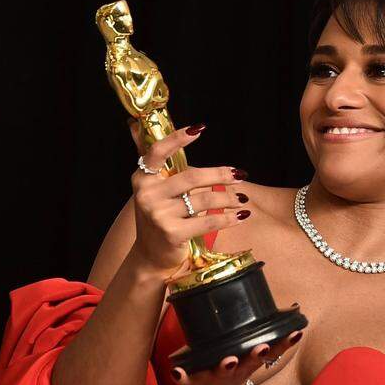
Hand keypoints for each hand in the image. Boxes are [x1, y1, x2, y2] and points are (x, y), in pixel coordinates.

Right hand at [126, 121, 250, 277]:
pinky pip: (209, 221)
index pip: (158, 152)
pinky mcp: (172, 233)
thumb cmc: (161, 218)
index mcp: (142, 179)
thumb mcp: (158, 192)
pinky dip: (229, 218)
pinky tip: (241, 216)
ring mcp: (159, 215)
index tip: (200, 128)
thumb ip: (169, 171)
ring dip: (229, 198)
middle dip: (221, 175)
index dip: (177, 139)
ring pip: (205, 199)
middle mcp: (147, 195)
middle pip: (193, 177)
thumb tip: (195, 149)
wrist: (150, 256)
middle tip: (239, 175)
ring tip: (242, 199)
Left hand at [171, 328, 304, 384]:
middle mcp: (232, 372)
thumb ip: (270, 344)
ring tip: (229, 360)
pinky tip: (177, 370)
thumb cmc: (234, 376)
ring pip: (218, 372)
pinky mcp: (191, 383)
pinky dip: (180, 375)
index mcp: (247, 364)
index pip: (268, 353)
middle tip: (260, 347)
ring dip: (224, 366)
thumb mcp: (254, 363)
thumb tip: (293, 318)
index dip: (282, 344)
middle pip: (246, 364)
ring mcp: (212, 378)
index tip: (294, 334)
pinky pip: (184, 379)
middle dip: (254, 355)